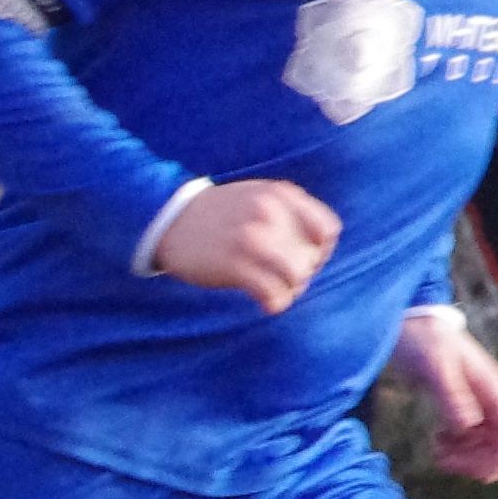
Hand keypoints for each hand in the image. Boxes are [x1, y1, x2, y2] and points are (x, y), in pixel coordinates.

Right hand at [154, 179, 340, 312]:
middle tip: (282, 278)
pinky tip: (265, 301)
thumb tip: (320, 245)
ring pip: (297, 276)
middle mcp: (270, 214)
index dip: (321, 250)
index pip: (327, 230)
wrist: (170, 219)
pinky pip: (273, 294)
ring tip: (275, 290)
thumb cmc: (219, 213)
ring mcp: (252, 240)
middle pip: (312, 257)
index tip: (303, 257)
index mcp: (280, 195)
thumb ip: (289, 210)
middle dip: (302, 273)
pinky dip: (275, 303)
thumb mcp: (257, 196)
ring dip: (290, 289)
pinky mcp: (235, 265)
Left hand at [394, 316, 497, 479]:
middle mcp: (490, 397)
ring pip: (486, 443)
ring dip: (468, 457)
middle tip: (446, 463)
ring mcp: (477, 403)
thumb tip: (469, 426)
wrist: (407, 323)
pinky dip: (457, 449)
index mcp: (493, 386)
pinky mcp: (460, 407)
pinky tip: (436, 445)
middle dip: (481, 461)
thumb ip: (452, 394)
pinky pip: (470, 438)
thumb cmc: (422, 338)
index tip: (484, 475)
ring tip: (438, 453)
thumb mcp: (435, 364)